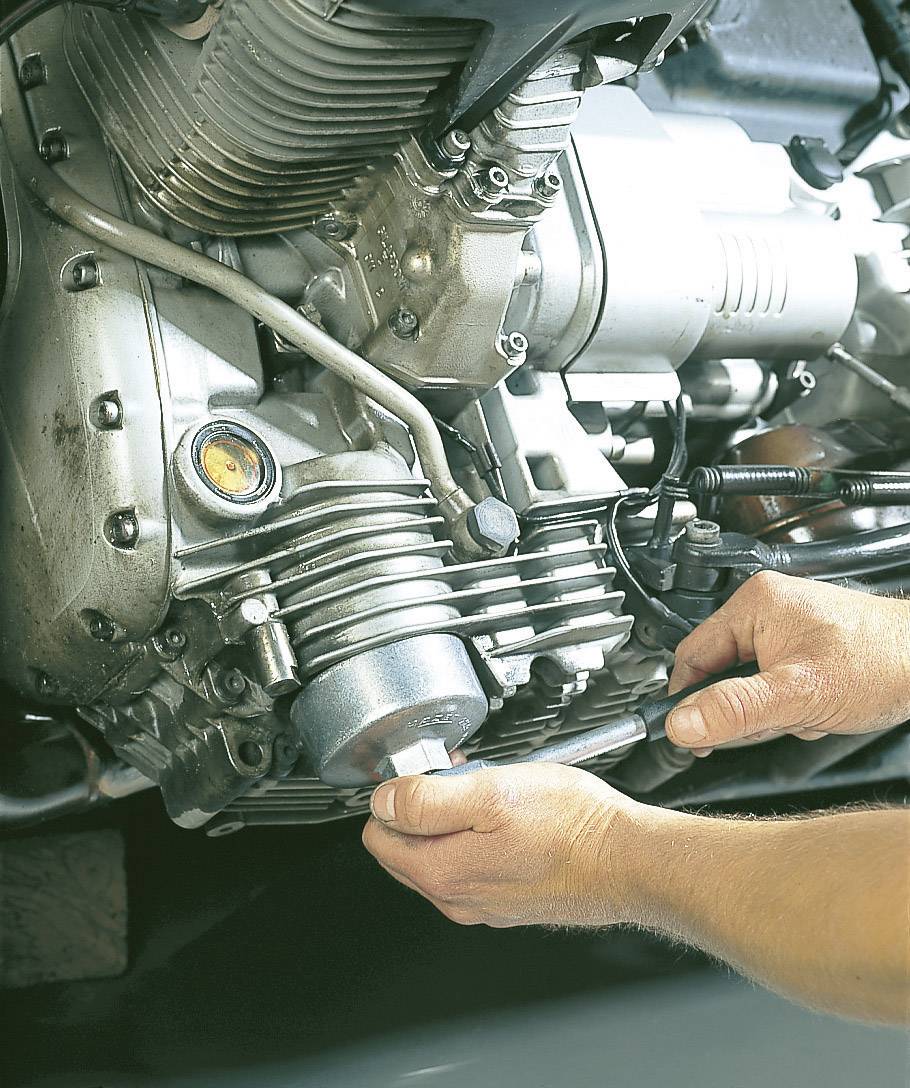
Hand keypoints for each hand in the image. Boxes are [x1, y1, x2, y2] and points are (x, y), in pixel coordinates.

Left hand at [362, 763, 649, 927]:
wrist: (628, 861)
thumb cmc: (571, 827)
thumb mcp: (491, 792)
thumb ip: (427, 799)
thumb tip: (384, 800)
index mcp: (442, 872)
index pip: (378, 835)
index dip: (397, 794)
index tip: (427, 775)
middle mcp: (457, 897)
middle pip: (405, 848)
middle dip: (422, 809)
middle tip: (461, 778)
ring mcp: (484, 903)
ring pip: (439, 855)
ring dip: (452, 821)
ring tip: (490, 793)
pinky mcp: (510, 901)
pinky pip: (473, 865)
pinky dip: (479, 838)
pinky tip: (509, 818)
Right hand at [666, 571, 909, 753]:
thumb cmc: (882, 662)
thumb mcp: (798, 694)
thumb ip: (735, 710)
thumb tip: (681, 724)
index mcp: (753, 603)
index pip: (692, 656)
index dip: (689, 700)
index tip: (690, 733)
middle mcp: (765, 607)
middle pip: (721, 674)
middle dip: (749, 709)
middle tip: (780, 719)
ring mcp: (785, 625)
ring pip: (749, 684)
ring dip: (774, 710)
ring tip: (808, 711)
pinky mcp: (802, 644)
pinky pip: (773, 682)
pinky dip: (791, 704)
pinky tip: (818, 706)